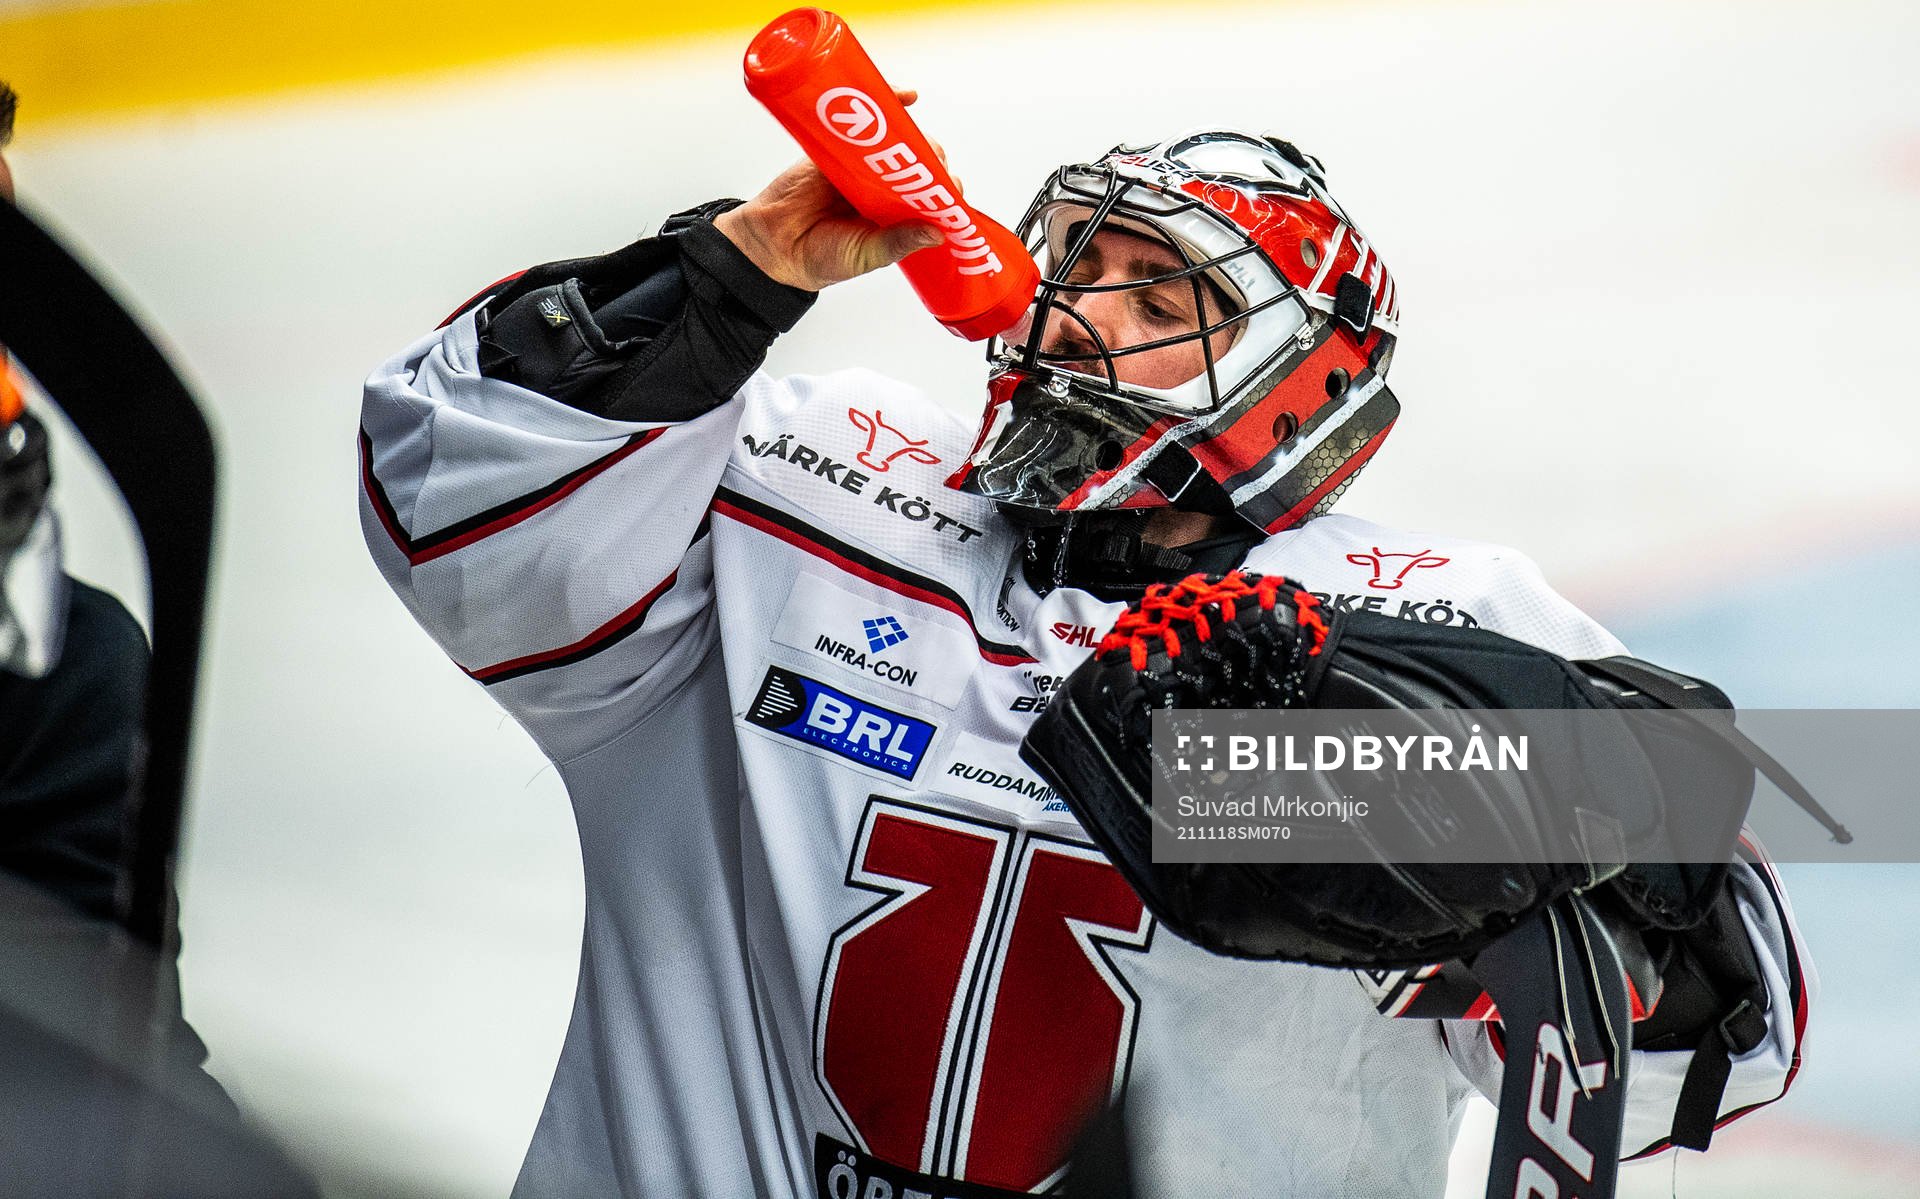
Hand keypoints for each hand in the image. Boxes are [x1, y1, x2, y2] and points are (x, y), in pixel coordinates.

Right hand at [715, 88, 947, 291]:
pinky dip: (886, 103)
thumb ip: (900, 243)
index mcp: (894, 216)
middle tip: (935, 165)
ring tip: (920, 142)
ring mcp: (859, 164)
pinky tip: (906, 98)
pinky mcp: (836, 144)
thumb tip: (939, 232)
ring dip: (914, 134)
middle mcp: (880, 187)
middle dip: (932, 159)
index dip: (944, 188)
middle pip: (916, 162)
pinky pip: (862, 120)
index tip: (952, 190)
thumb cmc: (820, 257)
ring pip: (895, 139)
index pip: (929, 195)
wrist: (773, 244)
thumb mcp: (868, 255)